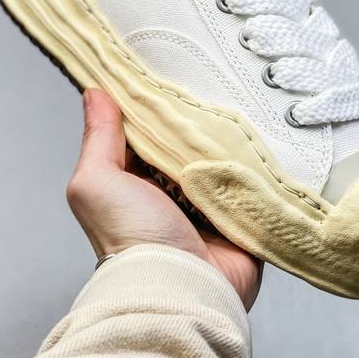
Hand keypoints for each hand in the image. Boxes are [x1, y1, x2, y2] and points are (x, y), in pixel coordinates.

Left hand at [67, 88, 261, 309]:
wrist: (182, 289)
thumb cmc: (131, 238)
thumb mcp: (97, 182)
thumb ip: (98, 138)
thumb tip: (93, 92)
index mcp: (137, 181)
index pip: (149, 132)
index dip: (157, 104)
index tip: (169, 68)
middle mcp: (173, 191)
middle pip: (189, 142)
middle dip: (200, 118)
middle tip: (215, 78)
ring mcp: (210, 203)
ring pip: (224, 157)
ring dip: (232, 138)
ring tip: (247, 99)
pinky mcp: (243, 214)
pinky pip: (254, 179)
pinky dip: (258, 162)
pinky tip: (265, 134)